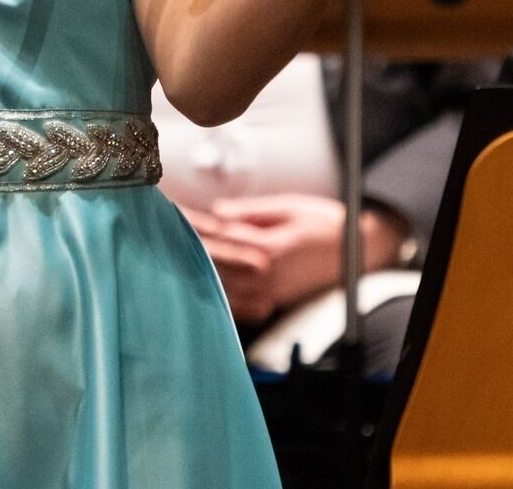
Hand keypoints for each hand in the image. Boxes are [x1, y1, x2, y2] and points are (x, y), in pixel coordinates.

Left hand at [182, 195, 411, 322]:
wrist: (360, 250)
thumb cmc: (325, 223)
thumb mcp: (289, 207)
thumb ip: (251, 213)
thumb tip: (217, 213)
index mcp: (265, 247)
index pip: (216, 233)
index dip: (188, 222)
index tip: (165, 210)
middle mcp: (263, 275)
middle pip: (210, 260)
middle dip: (181, 244)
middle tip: (152, 231)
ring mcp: (267, 293)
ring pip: (218, 284)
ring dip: (191, 269)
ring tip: (163, 256)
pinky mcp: (272, 303)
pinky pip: (236, 305)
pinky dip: (214, 294)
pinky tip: (195, 285)